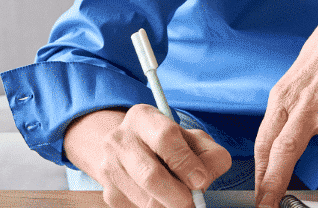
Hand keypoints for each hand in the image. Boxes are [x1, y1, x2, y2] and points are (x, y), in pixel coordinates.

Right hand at [64, 105, 232, 207]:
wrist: (132, 152)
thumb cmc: (170, 145)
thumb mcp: (193, 139)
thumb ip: (209, 155)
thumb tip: (202, 179)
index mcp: (142, 117)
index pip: (164, 138)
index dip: (186, 162)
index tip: (200, 180)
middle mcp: (120, 140)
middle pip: (150, 176)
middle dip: (177, 195)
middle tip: (191, 201)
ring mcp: (109, 167)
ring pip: (145, 200)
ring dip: (168, 204)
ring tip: (177, 196)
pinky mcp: (109, 193)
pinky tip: (160, 197)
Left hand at [254, 2, 317, 207]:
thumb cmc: (315, 66)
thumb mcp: (287, 88)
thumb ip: (279, 122)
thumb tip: (266, 160)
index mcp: (281, 101)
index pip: (264, 143)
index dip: (260, 174)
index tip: (260, 199)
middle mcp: (305, 104)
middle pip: (286, 146)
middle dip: (277, 181)